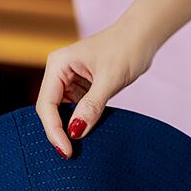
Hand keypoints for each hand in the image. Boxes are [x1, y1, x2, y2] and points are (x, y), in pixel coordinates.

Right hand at [36, 19, 154, 156]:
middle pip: (50, 110)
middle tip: (70, 155)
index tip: (66, 151)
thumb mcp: (110, 79)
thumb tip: (76, 132)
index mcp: (58, 64)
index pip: (47, 104)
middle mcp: (59, 72)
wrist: (143, 35)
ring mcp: (70, 79)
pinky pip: (76, 108)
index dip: (54, 130)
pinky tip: (86, 134)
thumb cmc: (127, 48)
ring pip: (62, 111)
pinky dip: (80, 121)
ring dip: (69, 128)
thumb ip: (92, 105)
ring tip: (77, 149)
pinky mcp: (82, 85)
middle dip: (59, 132)